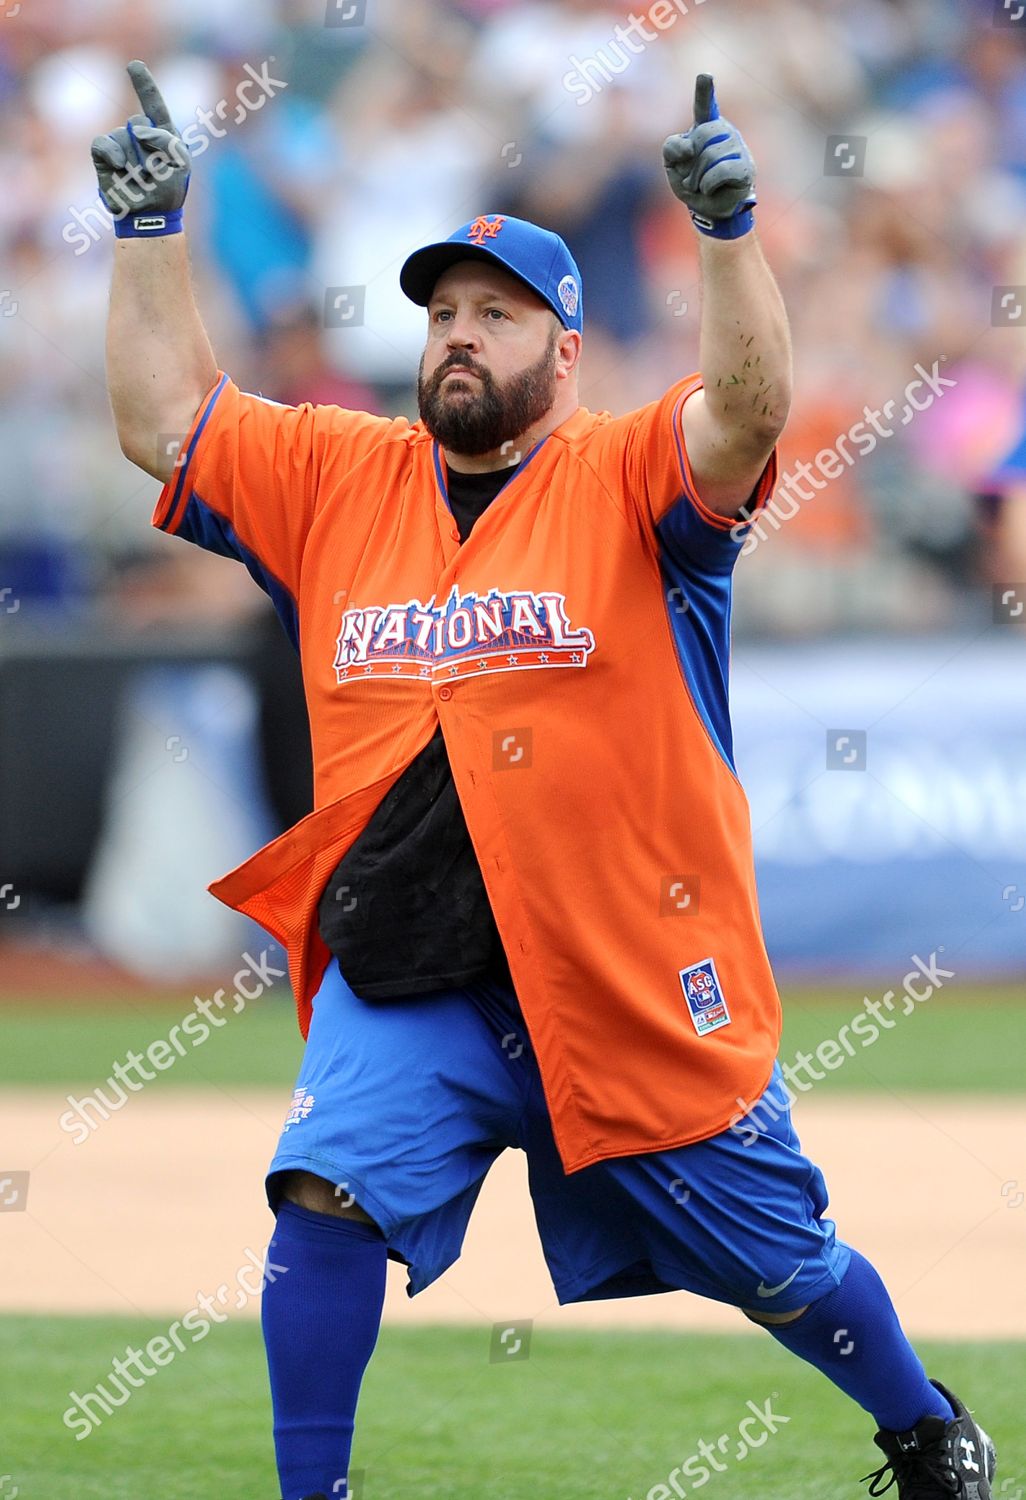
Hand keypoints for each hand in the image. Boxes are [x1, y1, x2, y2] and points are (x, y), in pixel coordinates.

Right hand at [91, 61, 190, 238]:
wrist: (150, 216)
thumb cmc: (168, 190)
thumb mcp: (180, 162)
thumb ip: (167, 139)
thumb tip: (137, 129)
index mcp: (162, 133)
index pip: (153, 104)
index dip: (143, 85)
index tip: (134, 66)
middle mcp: (138, 135)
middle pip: (138, 123)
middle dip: (149, 148)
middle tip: (155, 172)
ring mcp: (120, 144)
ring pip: (122, 136)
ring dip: (134, 159)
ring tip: (141, 178)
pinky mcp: (104, 155)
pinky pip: (102, 143)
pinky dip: (112, 153)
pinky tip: (121, 167)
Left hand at [662, 75, 755, 239]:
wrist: (709, 209)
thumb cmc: (692, 183)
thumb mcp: (673, 165)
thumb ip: (672, 148)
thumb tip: (691, 148)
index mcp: (705, 127)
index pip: (704, 106)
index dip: (704, 91)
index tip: (705, 76)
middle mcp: (724, 131)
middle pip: (700, 136)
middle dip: (690, 163)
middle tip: (692, 176)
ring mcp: (737, 147)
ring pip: (709, 156)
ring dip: (698, 178)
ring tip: (702, 185)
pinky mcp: (746, 167)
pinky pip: (720, 171)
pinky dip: (709, 185)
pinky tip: (713, 189)